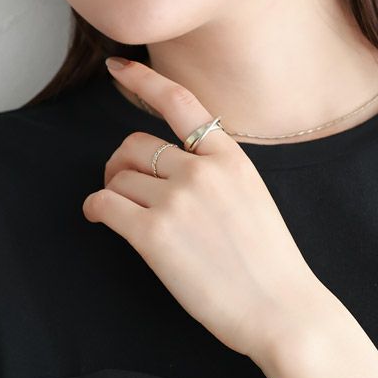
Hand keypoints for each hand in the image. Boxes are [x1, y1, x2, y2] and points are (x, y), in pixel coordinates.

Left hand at [82, 58, 324, 368]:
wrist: (281, 311)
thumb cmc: (269, 265)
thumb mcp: (253, 198)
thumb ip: (216, 173)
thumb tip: (168, 169)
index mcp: (231, 157)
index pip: (180, 101)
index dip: (143, 79)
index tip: (118, 66)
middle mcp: (202, 170)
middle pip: (134, 144)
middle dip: (120, 163)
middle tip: (121, 185)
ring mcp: (177, 200)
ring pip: (118, 176)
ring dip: (111, 191)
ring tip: (119, 212)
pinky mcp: (153, 234)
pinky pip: (104, 204)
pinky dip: (95, 209)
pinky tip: (100, 218)